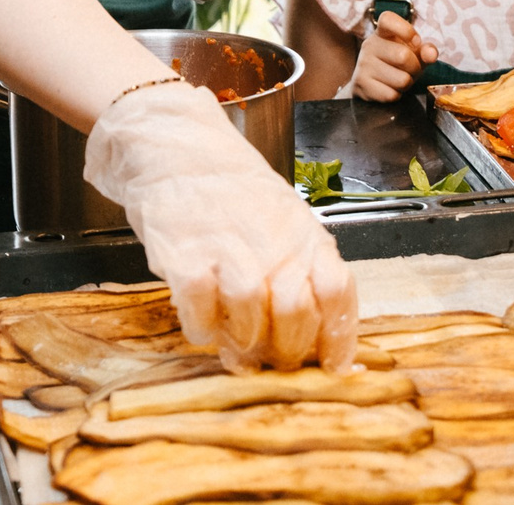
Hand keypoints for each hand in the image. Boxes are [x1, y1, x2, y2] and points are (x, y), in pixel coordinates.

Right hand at [85, 80, 355, 372]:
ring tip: (234, 342)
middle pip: (295, 316)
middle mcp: (272, 244)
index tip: (331, 368)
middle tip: (269, 359)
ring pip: (251, 318)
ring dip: (243, 342)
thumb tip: (311, 336)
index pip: (337, 294)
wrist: (174, 145)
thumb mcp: (282, 216)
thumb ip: (298, 267)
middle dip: (285, 352)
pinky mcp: (184, 256)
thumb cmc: (230, 189)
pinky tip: (200, 322)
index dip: (339, 339)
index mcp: (304, 235)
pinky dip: (201, 328)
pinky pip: (200, 311)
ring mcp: (227, 249)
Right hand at [349, 12, 435, 101]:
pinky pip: (392, 94)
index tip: (416, 42)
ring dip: (406, 84)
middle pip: (403, 56)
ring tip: (398, 79)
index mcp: (382, 32)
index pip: (388, 19)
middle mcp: (369, 45)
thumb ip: (426, 51)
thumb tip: (431, 54)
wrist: (371, 84)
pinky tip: (389, 88)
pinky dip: (396, 95)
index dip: (406, 30)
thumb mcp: (414, 54)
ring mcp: (363, 64)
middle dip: (415, 68)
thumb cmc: (396, 64)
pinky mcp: (361, 84)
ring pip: (401, 79)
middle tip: (409, 69)